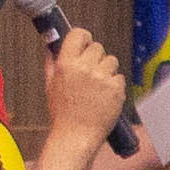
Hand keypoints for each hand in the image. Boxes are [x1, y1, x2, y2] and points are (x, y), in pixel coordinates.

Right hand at [38, 14, 133, 146]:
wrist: (76, 135)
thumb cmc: (62, 112)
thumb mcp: (50, 84)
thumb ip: (52, 62)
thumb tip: (52, 44)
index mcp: (66, 64)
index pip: (79, 34)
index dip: (83, 37)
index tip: (84, 42)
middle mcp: (85, 68)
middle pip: (98, 47)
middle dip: (95, 56)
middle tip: (90, 71)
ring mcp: (103, 78)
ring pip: (112, 60)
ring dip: (106, 69)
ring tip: (97, 86)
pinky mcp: (117, 89)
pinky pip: (119, 77)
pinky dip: (114, 84)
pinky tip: (104, 96)